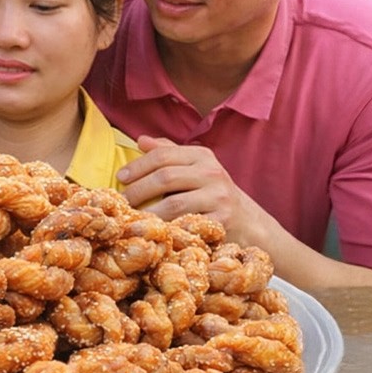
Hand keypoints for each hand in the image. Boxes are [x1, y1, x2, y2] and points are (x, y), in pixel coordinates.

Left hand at [121, 136, 371, 288]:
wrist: (252, 225)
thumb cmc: (213, 195)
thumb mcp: (196, 169)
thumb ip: (169, 153)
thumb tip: (140, 139)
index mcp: (202, 156)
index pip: (163, 155)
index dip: (138, 166)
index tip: (120, 178)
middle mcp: (213, 173)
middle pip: (165, 177)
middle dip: (137, 190)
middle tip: (120, 203)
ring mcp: (219, 198)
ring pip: (173, 204)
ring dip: (147, 213)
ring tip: (130, 219)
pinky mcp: (222, 221)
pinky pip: (186, 225)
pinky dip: (166, 229)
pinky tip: (153, 233)